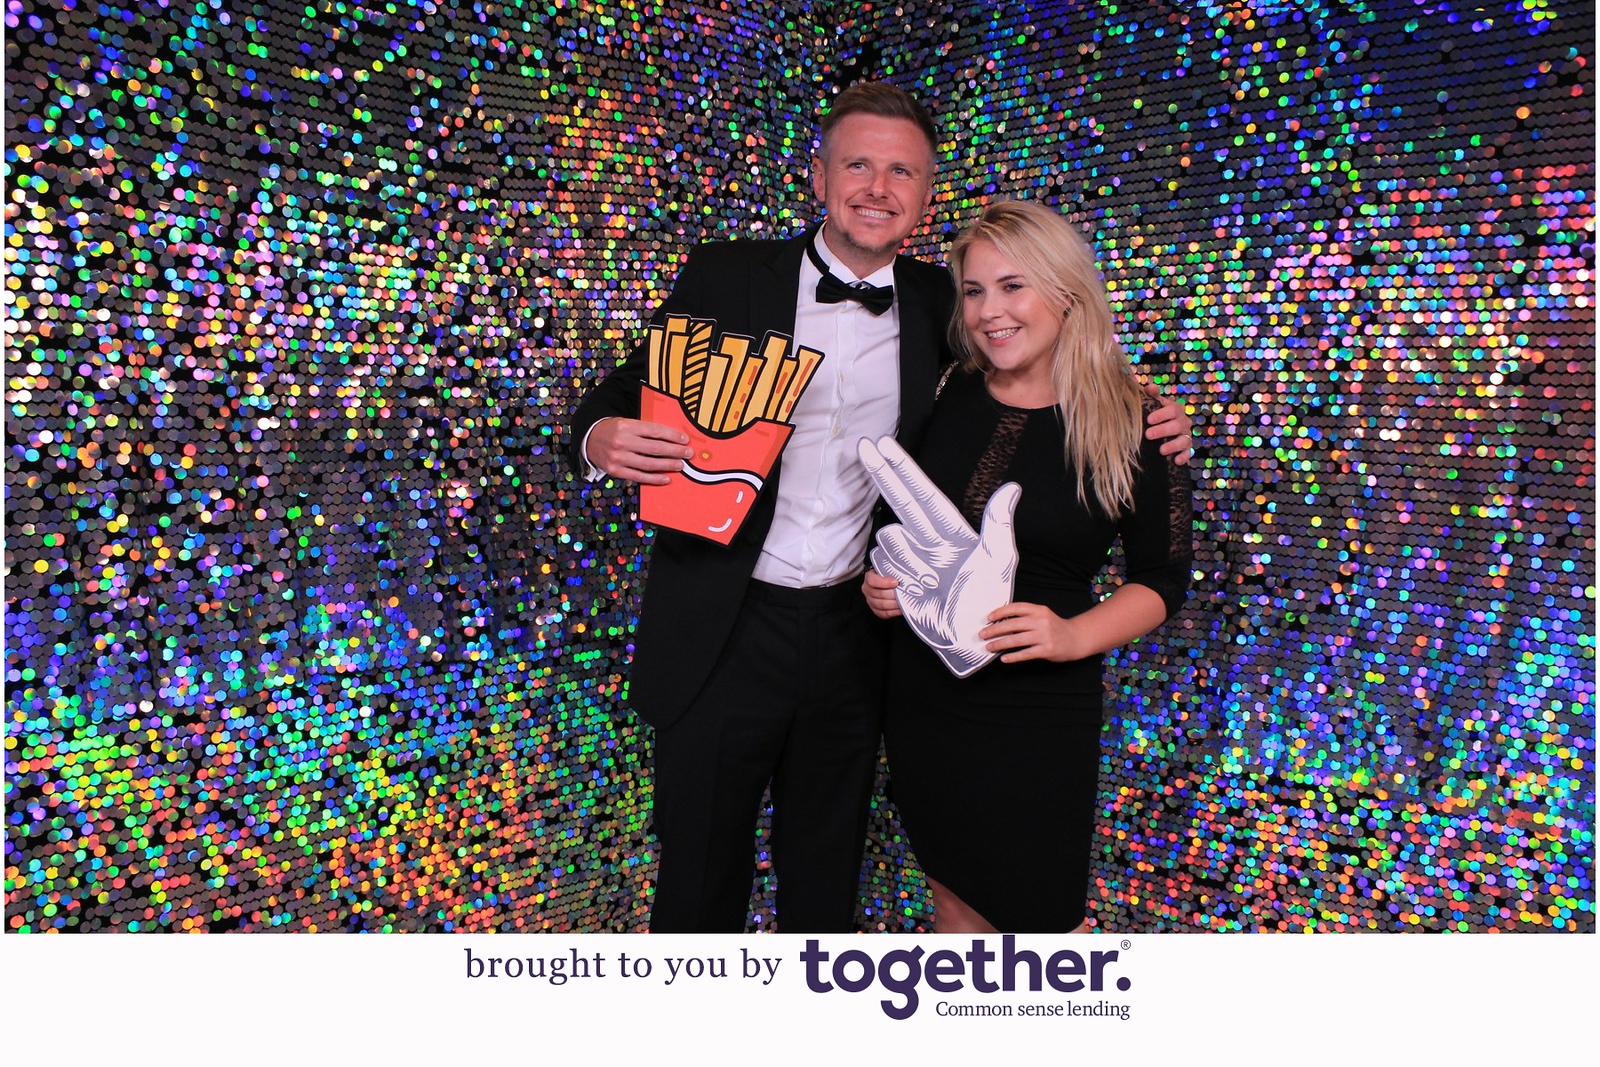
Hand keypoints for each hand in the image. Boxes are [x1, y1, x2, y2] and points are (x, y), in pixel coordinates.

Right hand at [587, 417, 691, 485]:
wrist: (589, 439)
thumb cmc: (613, 430)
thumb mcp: (627, 423)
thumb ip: (645, 430)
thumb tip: (671, 438)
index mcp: (626, 426)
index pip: (655, 431)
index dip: (672, 436)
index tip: (684, 440)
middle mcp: (622, 442)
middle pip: (654, 448)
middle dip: (675, 451)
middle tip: (688, 454)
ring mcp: (618, 458)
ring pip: (649, 464)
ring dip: (667, 465)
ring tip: (680, 465)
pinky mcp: (615, 471)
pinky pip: (639, 476)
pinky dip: (654, 479)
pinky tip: (666, 478)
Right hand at [858, 436, 1019, 677]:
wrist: (969, 638)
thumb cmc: (987, 601)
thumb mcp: (1000, 561)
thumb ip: (1000, 523)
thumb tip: (1012, 488)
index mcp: (949, 532)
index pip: (921, 492)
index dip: (902, 467)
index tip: (885, 444)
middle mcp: (924, 541)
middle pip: (897, 501)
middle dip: (881, 473)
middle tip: (864, 447)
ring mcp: (906, 562)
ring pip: (886, 545)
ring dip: (906, 570)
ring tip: (929, 588)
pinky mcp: (891, 584)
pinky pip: (875, 574)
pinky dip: (888, 591)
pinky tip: (906, 600)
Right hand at [861, 569, 901, 619]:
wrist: (886, 582)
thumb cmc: (889, 574)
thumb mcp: (889, 568)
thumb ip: (893, 569)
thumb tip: (904, 572)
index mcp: (869, 577)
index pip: (872, 581)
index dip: (884, 582)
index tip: (896, 582)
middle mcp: (867, 590)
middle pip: (880, 594)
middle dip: (894, 594)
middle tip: (905, 592)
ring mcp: (870, 601)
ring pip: (882, 605)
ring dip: (895, 603)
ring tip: (905, 600)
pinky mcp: (876, 610)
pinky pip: (884, 613)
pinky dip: (894, 612)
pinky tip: (902, 609)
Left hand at [980, 602, 1085, 663]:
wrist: (1075, 639)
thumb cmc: (1054, 627)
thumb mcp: (1042, 615)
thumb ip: (1026, 616)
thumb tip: (1000, 621)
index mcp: (1039, 610)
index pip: (1016, 607)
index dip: (1000, 612)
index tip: (988, 618)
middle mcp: (1041, 621)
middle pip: (1013, 624)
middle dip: (995, 630)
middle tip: (983, 634)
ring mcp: (1044, 636)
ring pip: (1017, 639)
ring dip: (1000, 643)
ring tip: (989, 647)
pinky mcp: (1046, 650)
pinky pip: (1026, 653)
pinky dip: (1013, 656)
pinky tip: (1004, 658)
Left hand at [1142, 381, 1192, 465]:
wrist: (1163, 430)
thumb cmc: (1156, 414)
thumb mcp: (1154, 403)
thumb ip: (1152, 395)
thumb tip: (1150, 387)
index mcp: (1176, 409)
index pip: (1172, 410)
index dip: (1161, 414)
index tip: (1148, 420)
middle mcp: (1183, 422)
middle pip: (1177, 426)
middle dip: (1163, 430)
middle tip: (1148, 435)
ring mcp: (1186, 436)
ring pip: (1184, 440)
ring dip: (1173, 445)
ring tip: (1161, 450)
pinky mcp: (1187, 449)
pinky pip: (1188, 453)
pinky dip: (1183, 457)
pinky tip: (1176, 461)